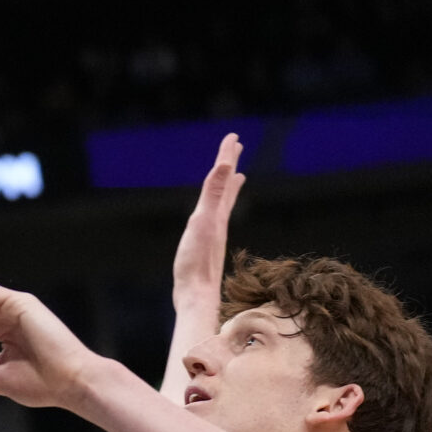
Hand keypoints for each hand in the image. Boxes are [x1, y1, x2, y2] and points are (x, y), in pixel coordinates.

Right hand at [171, 133, 243, 303]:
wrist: (196, 295)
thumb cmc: (196, 262)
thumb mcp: (203, 222)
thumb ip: (214, 194)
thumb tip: (228, 166)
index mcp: (217, 212)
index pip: (224, 178)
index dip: (227, 157)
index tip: (233, 137)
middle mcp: (219, 220)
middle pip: (227, 187)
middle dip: (230, 166)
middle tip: (235, 148)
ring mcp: (213, 233)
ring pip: (224, 202)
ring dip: (228, 186)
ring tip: (236, 177)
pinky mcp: (206, 246)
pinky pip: (215, 218)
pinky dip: (218, 208)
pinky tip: (216, 214)